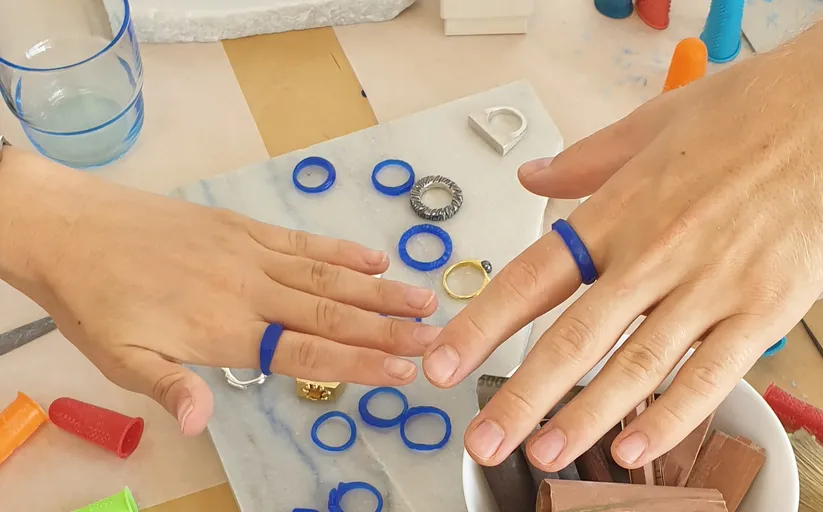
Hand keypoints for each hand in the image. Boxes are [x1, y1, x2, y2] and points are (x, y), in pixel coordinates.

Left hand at [5, 156, 439, 435]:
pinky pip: (301, 240)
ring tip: (422, 301)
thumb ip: (170, 387)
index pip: (306, 351)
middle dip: (387, 329)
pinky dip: (341, 250)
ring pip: (326, 275)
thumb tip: (204, 423)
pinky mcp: (241, 227)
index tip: (404, 371)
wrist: (68, 226)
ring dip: (378, 291)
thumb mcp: (120, 358)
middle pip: (331, 312)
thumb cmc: (93, 301)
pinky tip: (373, 259)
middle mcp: (248, 290)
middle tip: (436, 338)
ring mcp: (249, 253)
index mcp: (224, 329)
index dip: (359, 362)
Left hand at [421, 32, 822, 469]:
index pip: (532, 278)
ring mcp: (711, 287)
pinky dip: (671, 417)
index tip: (444, 363)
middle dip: (521, 396)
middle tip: (483, 439)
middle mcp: (655, 254)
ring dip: (585, 418)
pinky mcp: (764, 311)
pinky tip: (636, 449)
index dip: (482, 326)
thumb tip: (531, 178)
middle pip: (574, 337)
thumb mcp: (650, 123)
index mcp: (619, 211)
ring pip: (636, 366)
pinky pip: (710, 376)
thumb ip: (583, 161)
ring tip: (544, 454)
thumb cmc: (747, 112)